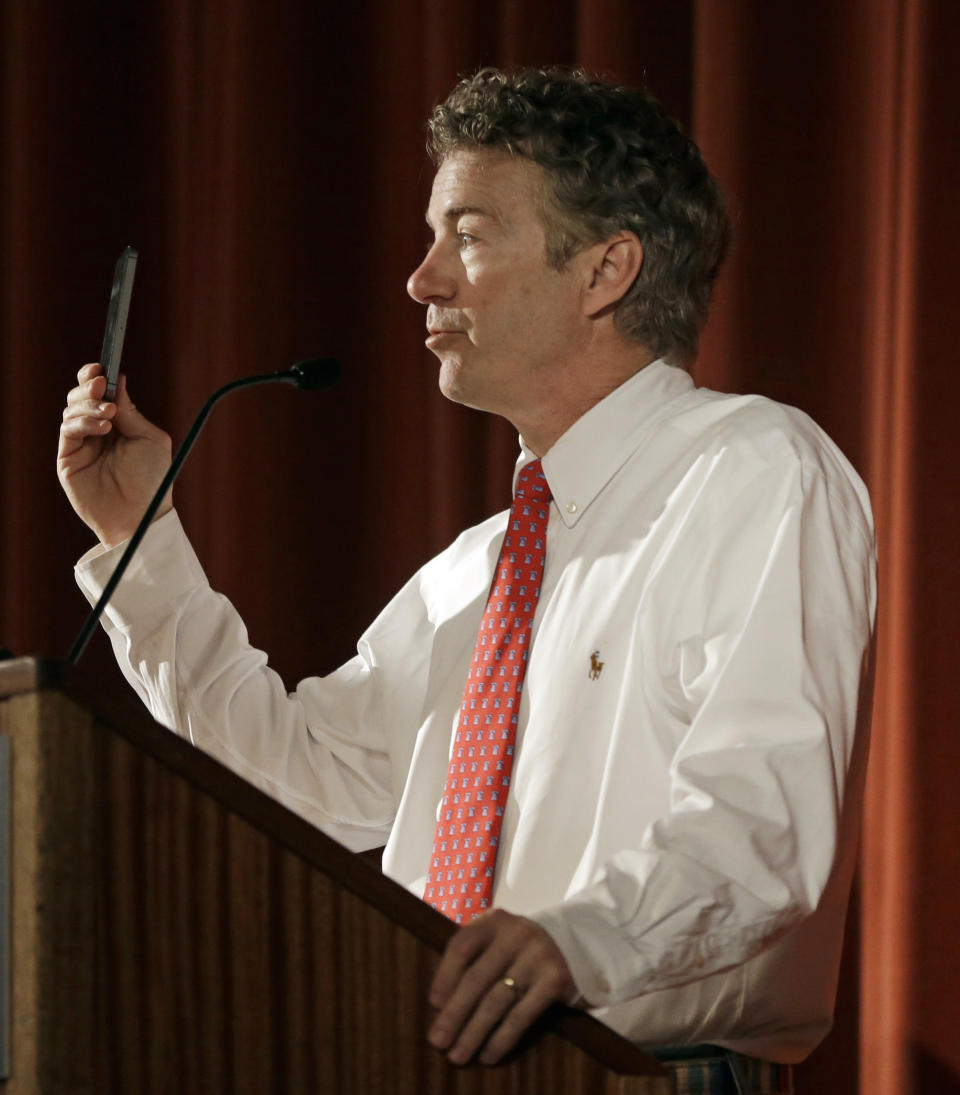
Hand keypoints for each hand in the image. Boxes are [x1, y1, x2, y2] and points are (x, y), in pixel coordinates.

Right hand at [58, 363, 172, 547]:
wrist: (140, 515)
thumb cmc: (151, 480)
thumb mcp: (150, 439)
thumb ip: (131, 411)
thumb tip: (118, 380)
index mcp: (119, 424)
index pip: (100, 393)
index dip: (96, 377)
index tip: (102, 367)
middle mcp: (97, 431)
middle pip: (80, 396)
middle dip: (88, 386)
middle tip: (101, 385)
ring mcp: (81, 444)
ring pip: (71, 409)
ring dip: (88, 405)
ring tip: (110, 416)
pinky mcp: (68, 458)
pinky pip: (67, 429)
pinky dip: (82, 422)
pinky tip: (101, 427)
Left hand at [428, 909, 577, 1066]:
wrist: (572, 946)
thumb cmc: (519, 949)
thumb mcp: (496, 941)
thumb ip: (472, 960)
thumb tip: (441, 1005)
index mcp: (494, 920)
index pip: (462, 946)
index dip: (444, 977)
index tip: (434, 1005)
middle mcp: (515, 933)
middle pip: (477, 978)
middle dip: (454, 1014)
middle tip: (437, 1041)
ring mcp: (537, 955)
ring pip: (497, 1001)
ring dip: (474, 1033)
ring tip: (458, 1056)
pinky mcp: (555, 979)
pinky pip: (521, 1016)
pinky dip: (501, 1039)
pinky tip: (488, 1055)